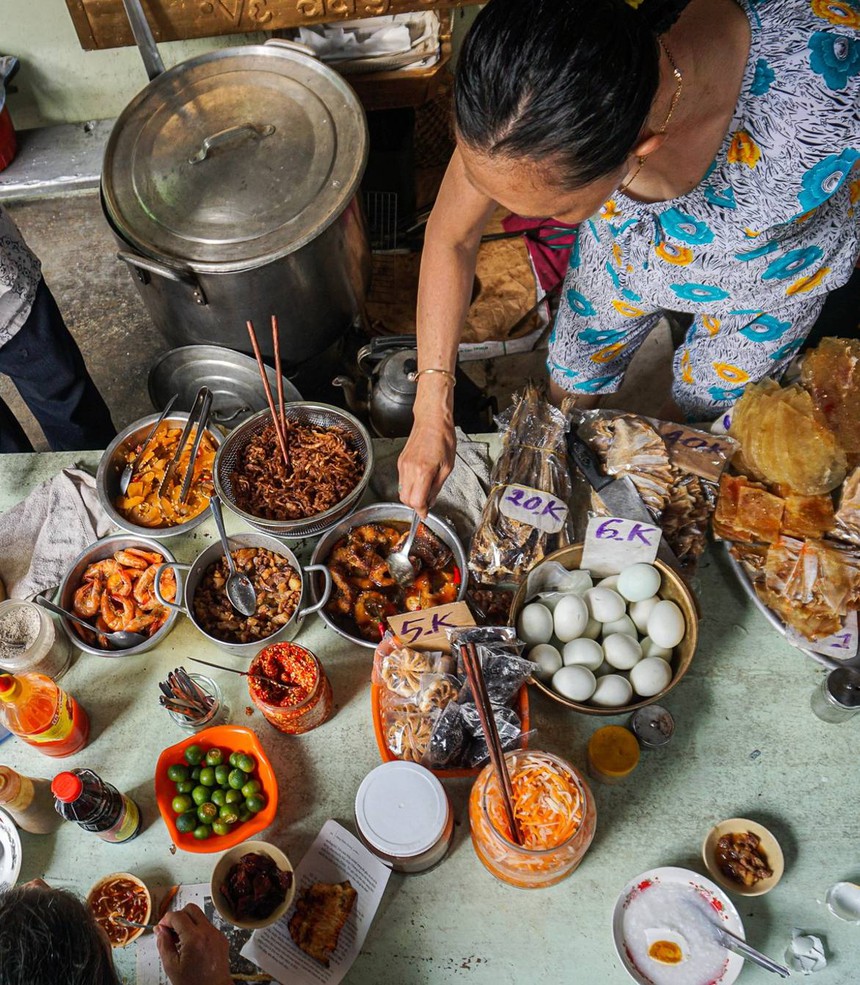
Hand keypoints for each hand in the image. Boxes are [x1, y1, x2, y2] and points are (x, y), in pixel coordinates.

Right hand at [155, 904, 231, 984]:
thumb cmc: (194, 984)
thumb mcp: (172, 967)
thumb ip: (164, 945)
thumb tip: (160, 930)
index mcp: (195, 938)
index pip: (177, 916)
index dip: (166, 920)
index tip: (161, 927)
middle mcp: (208, 932)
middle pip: (191, 909)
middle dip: (178, 916)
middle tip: (170, 930)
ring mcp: (217, 934)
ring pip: (200, 916)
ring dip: (188, 923)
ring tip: (180, 941)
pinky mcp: (222, 938)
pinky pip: (207, 926)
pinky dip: (197, 930)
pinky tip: (191, 945)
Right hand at [398, 401, 455, 516]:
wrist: (431, 420)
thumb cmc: (443, 439)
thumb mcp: (447, 467)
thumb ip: (437, 487)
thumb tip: (430, 502)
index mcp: (422, 472)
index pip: (416, 501)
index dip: (421, 510)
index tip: (426, 513)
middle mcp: (408, 470)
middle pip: (405, 500)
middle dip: (415, 505)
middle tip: (427, 503)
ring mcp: (402, 465)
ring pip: (401, 491)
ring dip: (411, 496)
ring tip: (425, 489)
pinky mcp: (400, 461)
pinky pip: (401, 481)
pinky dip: (409, 486)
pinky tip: (420, 479)